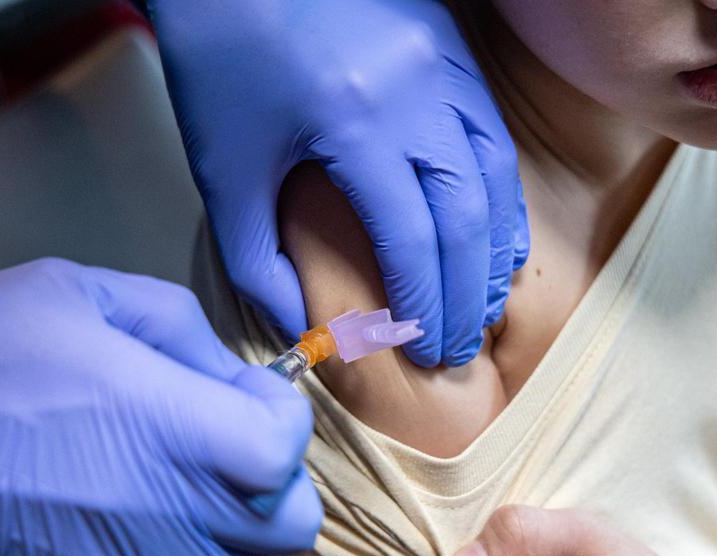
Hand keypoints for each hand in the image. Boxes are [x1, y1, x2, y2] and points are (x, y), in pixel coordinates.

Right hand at [0, 258, 321, 555]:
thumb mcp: (82, 293)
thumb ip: (181, 327)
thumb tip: (230, 371)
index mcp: (170, 422)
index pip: (287, 447)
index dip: (282, 413)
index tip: (249, 391)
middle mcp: (169, 507)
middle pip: (289, 519)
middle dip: (278, 471)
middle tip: (234, 433)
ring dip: (245, 522)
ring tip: (199, 477)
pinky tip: (165, 523)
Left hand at [147, 0, 528, 366]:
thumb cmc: (219, 53)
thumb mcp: (222, 167)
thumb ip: (256, 259)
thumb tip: (300, 324)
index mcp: (356, 120)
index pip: (411, 237)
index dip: (421, 303)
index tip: (421, 348)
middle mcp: (417, 90)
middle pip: (466, 214)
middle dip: (464, 292)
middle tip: (457, 346)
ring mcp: (443, 63)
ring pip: (494, 172)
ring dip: (494, 246)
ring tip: (485, 303)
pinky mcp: (450, 46)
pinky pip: (490, 131)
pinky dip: (497, 189)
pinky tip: (493, 229)